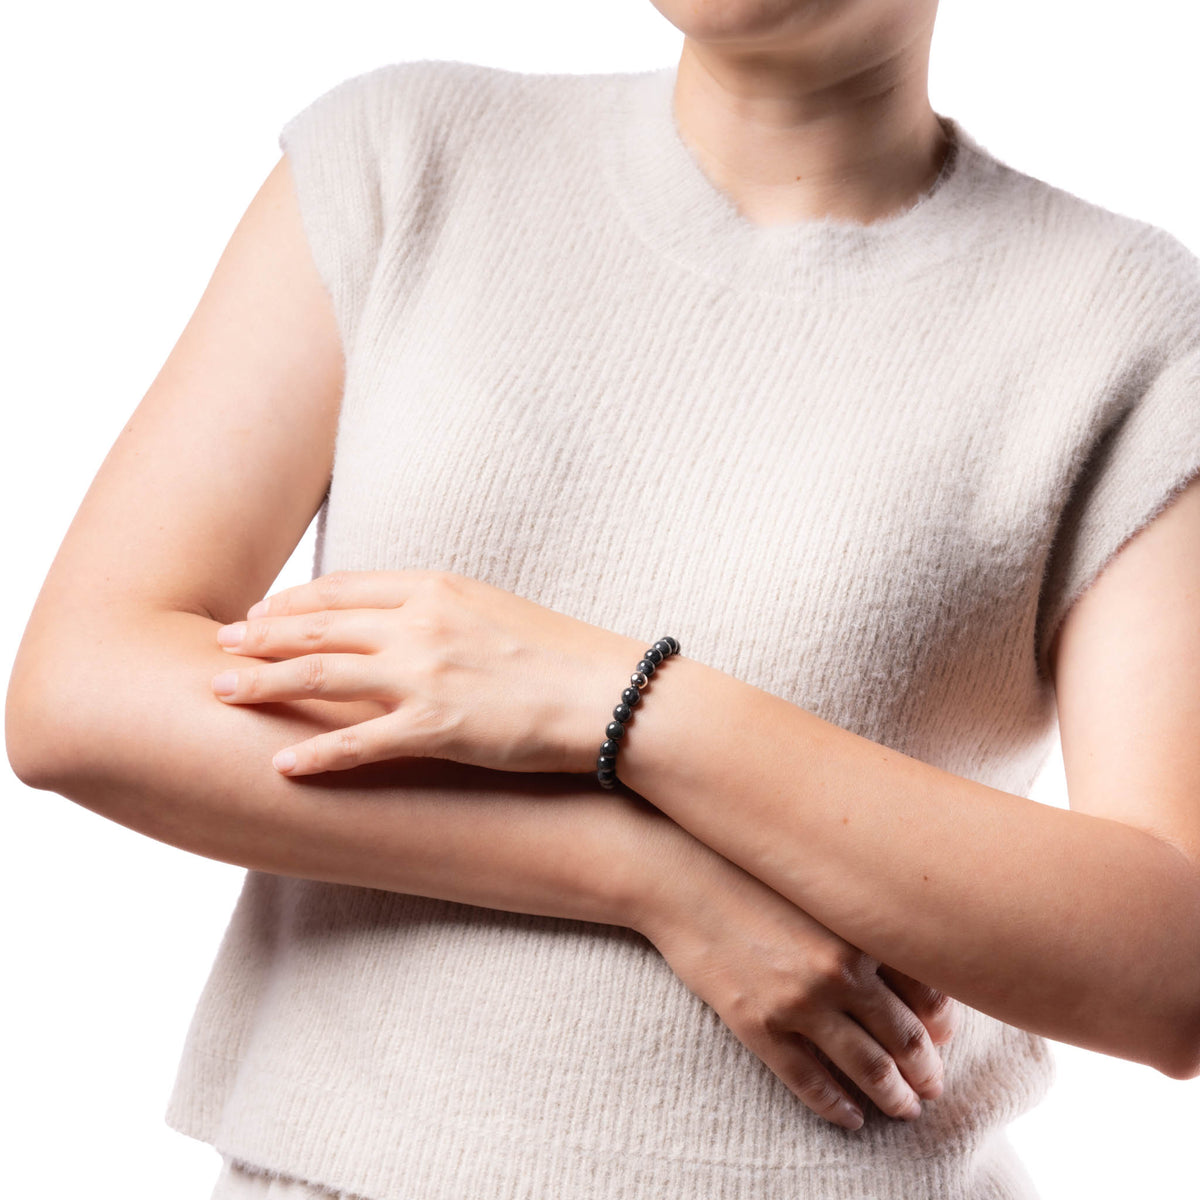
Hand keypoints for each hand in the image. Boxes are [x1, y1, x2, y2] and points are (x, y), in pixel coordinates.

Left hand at [209, 568, 645, 776]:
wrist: (609, 694)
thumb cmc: (562, 653)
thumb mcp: (495, 608)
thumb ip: (442, 607)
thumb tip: (404, 618)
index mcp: (436, 587)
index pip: (344, 587)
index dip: (295, 601)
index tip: (265, 611)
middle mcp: (420, 623)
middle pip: (320, 625)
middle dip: (261, 636)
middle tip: (220, 646)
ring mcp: (424, 674)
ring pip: (321, 673)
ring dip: (264, 683)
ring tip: (219, 692)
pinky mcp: (435, 728)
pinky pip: (358, 741)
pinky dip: (315, 754)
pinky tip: (281, 766)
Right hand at [633, 821, 956, 1129]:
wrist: (681, 875)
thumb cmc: (752, 872)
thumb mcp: (818, 886)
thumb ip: (861, 921)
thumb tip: (903, 964)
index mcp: (859, 931)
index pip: (928, 995)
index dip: (942, 1026)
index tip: (943, 1039)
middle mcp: (838, 970)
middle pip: (905, 1038)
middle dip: (926, 1071)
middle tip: (934, 1087)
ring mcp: (798, 1001)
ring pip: (867, 1067)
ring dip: (893, 1096)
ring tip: (903, 1109)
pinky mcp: (759, 1025)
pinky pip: (810, 1081)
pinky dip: (837, 1106)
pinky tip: (851, 1118)